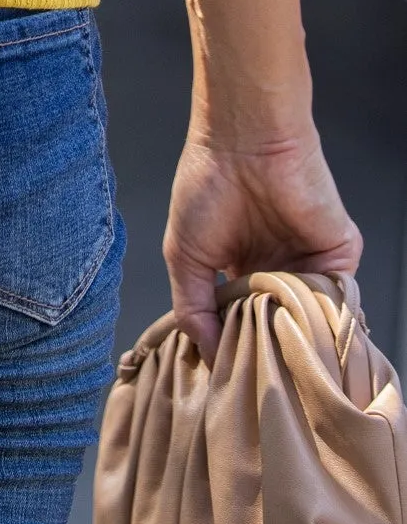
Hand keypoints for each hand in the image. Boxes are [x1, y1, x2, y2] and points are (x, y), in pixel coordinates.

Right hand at [163, 124, 361, 360]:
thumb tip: (208, 360)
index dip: (235, 349)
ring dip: (295, 340)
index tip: (230, 381)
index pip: (243, 323)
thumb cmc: (207, 185)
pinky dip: (323, 320)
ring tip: (277, 360)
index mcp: (242, 271)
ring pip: (310, 320)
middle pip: (279, 327)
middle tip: (258, 382)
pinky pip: (338, 302)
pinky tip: (302, 333)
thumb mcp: (184, 254)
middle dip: (268, 352)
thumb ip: (193, 308)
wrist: (244, 141)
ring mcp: (311, 266)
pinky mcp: (339, 258)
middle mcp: (279, 271)